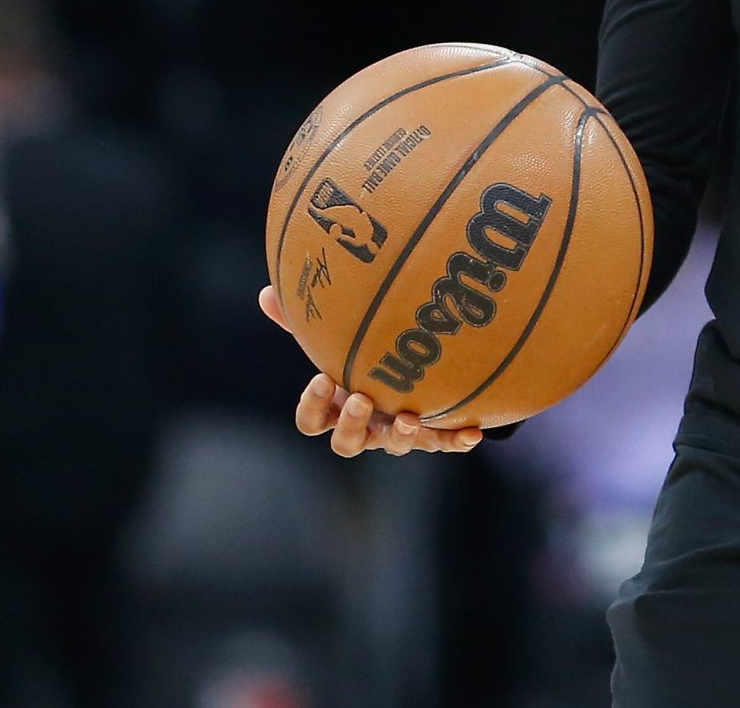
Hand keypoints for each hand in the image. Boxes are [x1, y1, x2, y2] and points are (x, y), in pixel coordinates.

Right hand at [257, 285, 484, 457]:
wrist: (407, 373)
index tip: (323, 378)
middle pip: (347, 444)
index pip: (312, 421)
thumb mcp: (335, 338)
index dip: (314, 406)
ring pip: (394, 447)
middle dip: (352, 425)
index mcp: (336, 407)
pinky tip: (472, 432)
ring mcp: (395, 433)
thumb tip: (266, 293)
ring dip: (401, 436)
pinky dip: (455, 440)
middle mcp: (364, 427)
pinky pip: (441, 441)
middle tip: (362, 399)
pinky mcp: (428, 433)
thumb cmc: (360, 355)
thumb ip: (303, 322)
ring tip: (409, 418)